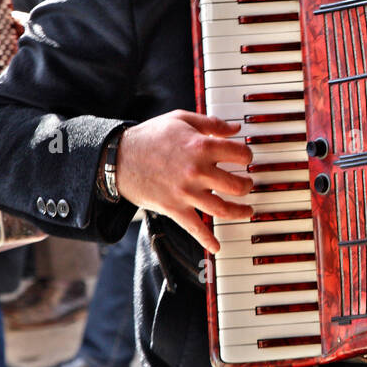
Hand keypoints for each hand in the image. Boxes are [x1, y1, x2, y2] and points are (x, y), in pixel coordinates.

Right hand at [115, 110, 251, 253]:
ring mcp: (186, 193)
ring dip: (239, 212)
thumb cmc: (150, 136)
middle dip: (247, 186)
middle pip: (236, 185)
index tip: (245, 159)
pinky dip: (207, 240)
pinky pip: (194, 228)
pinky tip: (216, 247)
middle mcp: (197, 171)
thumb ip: (211, 123)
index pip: (239, 154)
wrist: (118, 157)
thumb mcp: (181, 119)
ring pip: (223, 209)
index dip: (247, 156)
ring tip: (247, 211)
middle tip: (248, 185)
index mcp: (201, 146)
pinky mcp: (174, 208)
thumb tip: (235, 129)